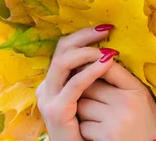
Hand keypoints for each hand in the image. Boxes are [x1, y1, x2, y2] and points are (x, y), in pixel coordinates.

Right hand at [36, 25, 117, 140]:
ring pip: (63, 63)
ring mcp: (48, 98)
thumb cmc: (88, 126)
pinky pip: (74, 85)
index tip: (105, 28)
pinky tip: (106, 64)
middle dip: (84, 36)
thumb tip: (109, 52)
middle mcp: (47, 86)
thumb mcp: (90, 97)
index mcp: (54, 81)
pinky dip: (90, 72)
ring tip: (108, 50)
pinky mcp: (56, 111)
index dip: (83, 35)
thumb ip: (92, 77)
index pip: (65, 48)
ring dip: (87, 52)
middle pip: (61, 49)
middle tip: (106, 29)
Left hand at [77, 62, 155, 140]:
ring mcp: (116, 119)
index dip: (94, 67)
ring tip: (97, 120)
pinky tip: (99, 134)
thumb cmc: (145, 126)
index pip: (109, 68)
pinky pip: (84, 126)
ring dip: (84, 113)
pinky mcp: (106, 135)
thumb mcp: (141, 99)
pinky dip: (88, 131)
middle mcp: (127, 101)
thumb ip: (122, 82)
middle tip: (92, 102)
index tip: (87, 72)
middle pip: (89, 86)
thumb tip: (96, 63)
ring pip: (83, 105)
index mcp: (136, 89)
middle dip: (86, 94)